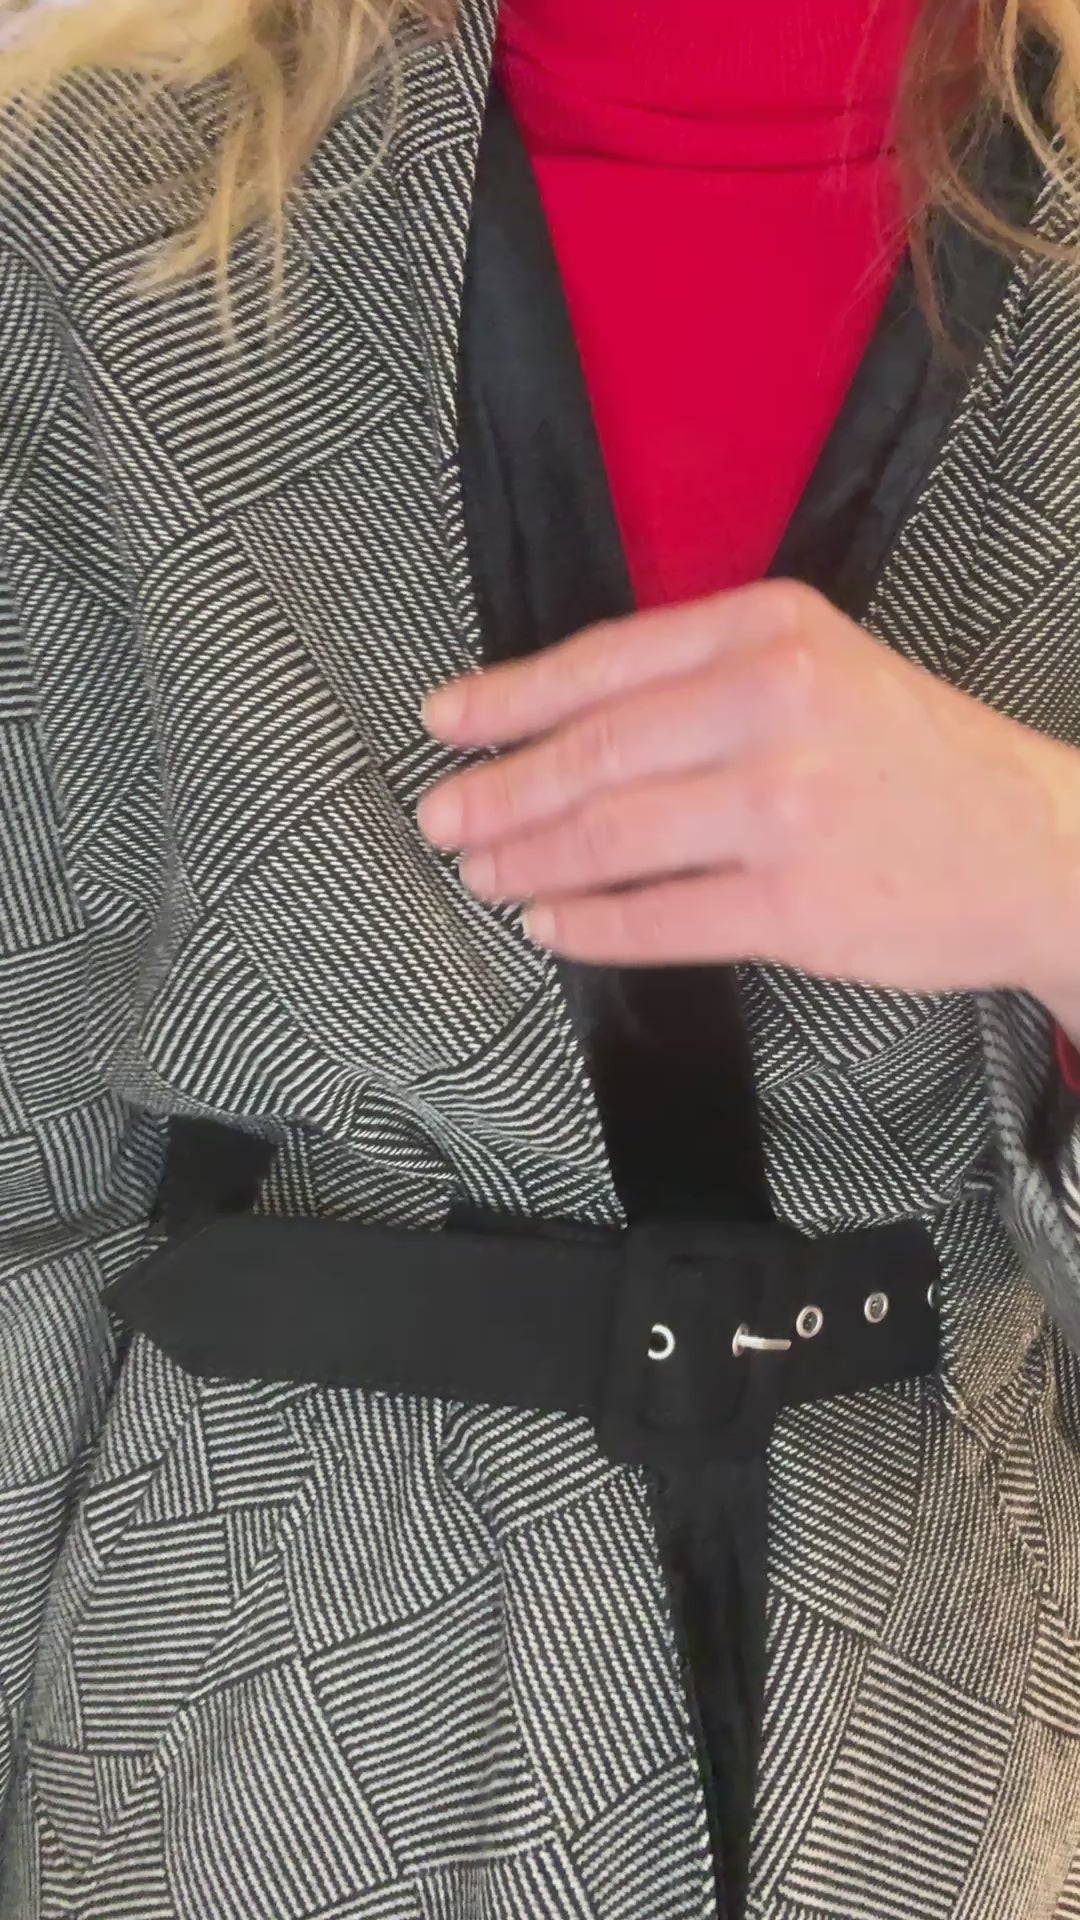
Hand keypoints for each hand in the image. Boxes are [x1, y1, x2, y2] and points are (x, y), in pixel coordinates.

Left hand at [418, 582, 1079, 1014]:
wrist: (1039, 847)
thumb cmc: (919, 759)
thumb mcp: (825, 669)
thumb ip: (705, 679)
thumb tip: (563, 725)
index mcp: (773, 630)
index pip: (605, 662)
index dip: (509, 699)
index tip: (446, 722)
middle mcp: (776, 706)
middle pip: (592, 755)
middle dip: (497, 792)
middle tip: (439, 816)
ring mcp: (787, 810)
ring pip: (609, 837)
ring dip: (525, 861)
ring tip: (479, 871)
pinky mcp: (797, 907)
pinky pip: (656, 919)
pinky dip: (587, 926)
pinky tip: (549, 925)